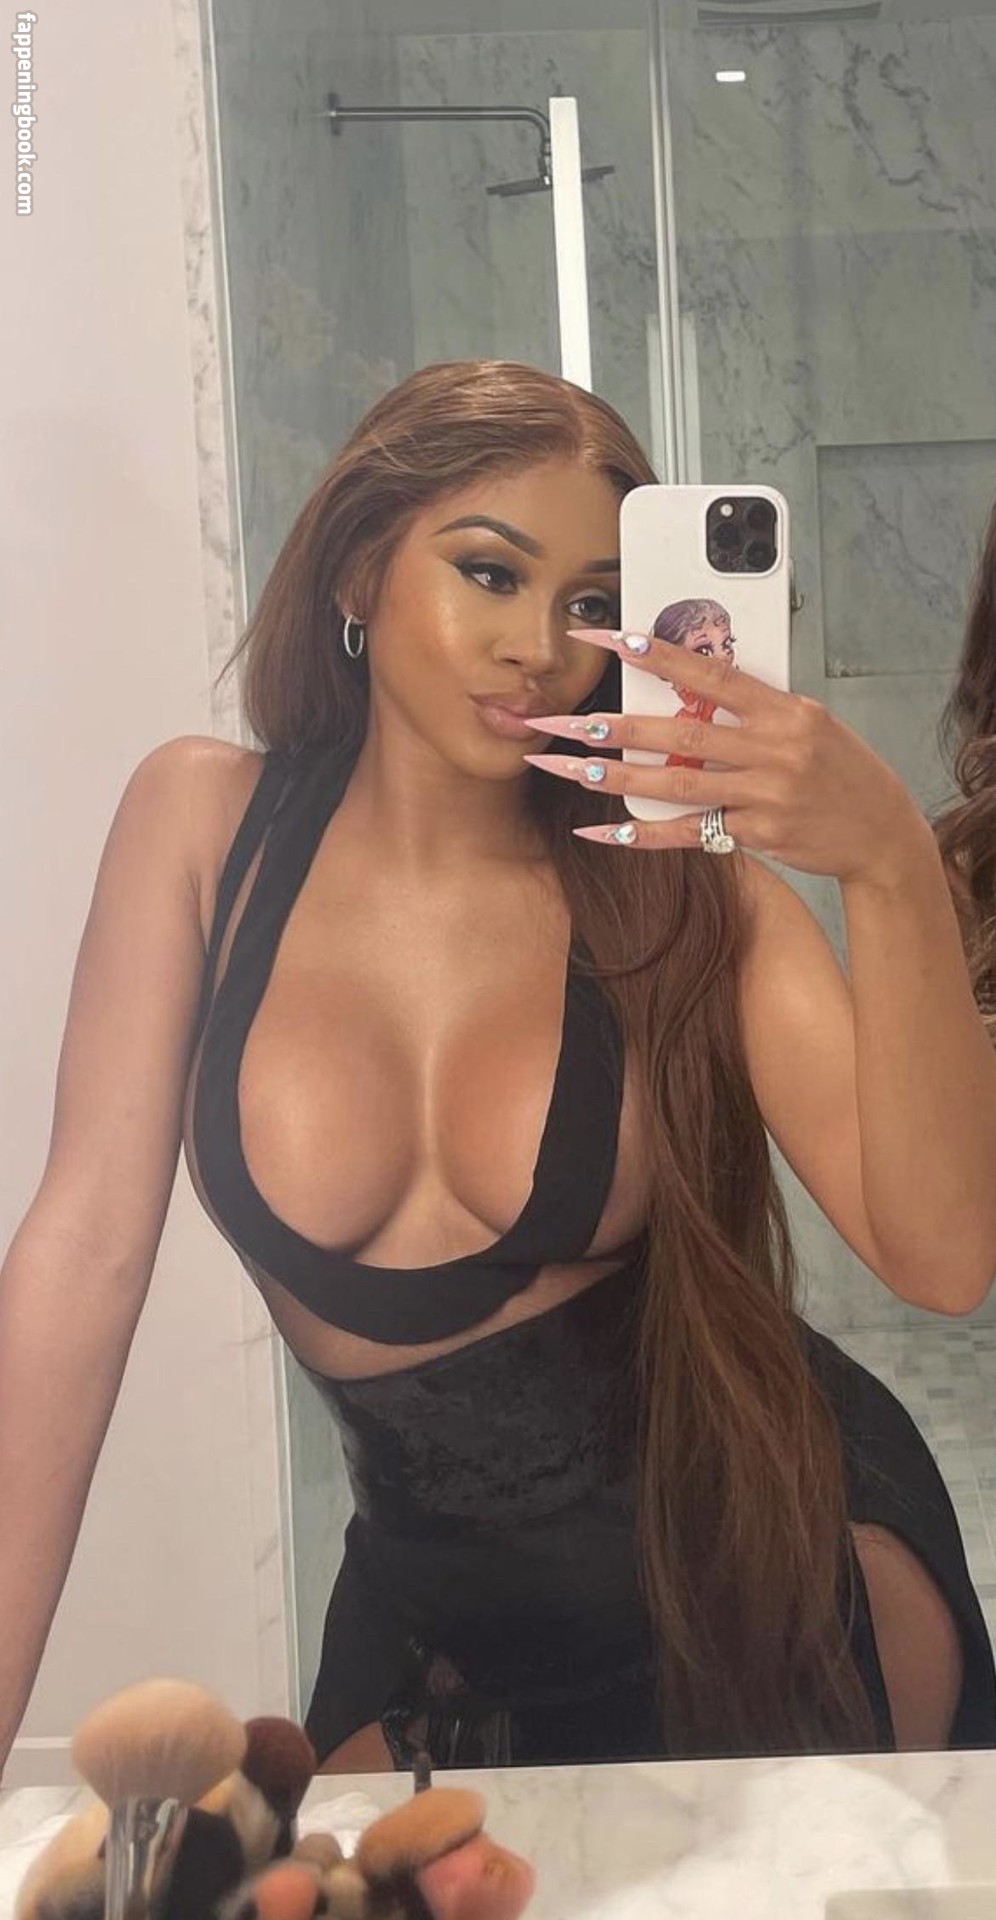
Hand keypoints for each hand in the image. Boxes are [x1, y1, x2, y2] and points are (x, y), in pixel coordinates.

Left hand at [522, 626, 928, 883]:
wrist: (882, 832)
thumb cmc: (841, 771)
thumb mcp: (810, 724)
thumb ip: (755, 710)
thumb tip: (693, 687)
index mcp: (785, 709)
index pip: (713, 673)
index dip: (660, 655)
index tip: (614, 638)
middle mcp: (774, 748)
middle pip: (681, 732)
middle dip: (615, 726)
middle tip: (564, 720)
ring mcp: (765, 793)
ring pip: (676, 783)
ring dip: (615, 778)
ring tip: (566, 769)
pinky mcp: (758, 833)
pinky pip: (688, 833)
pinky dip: (643, 833)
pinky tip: (603, 832)